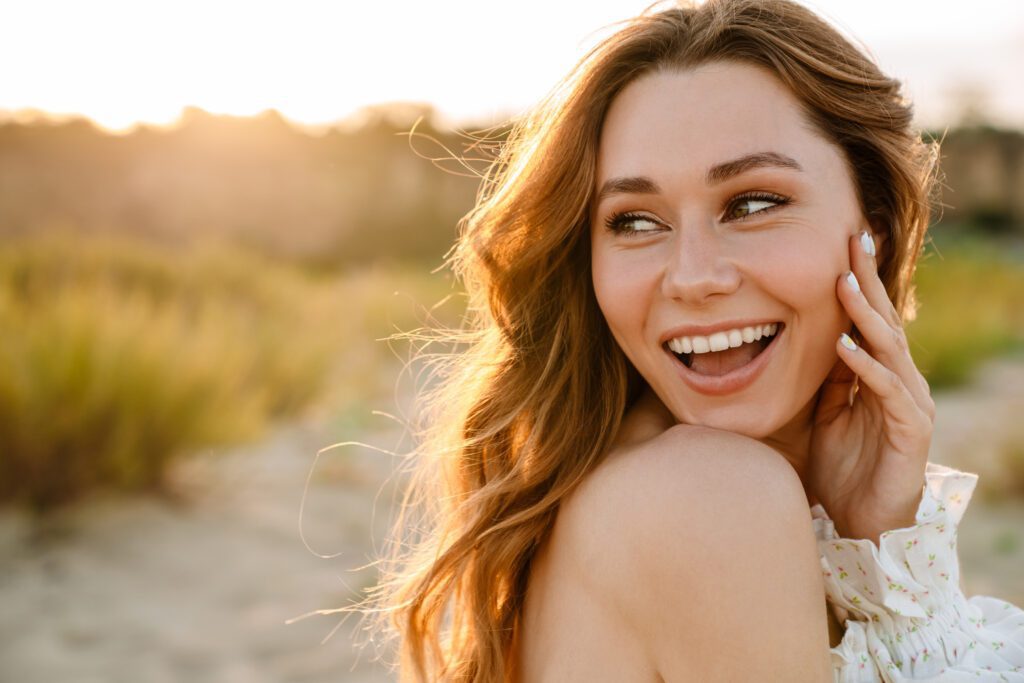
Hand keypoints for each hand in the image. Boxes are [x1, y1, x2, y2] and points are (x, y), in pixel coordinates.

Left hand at [807, 229, 934, 545]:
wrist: (864, 524)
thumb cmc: (843, 469)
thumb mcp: (825, 416)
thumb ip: (826, 380)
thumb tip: (812, 341)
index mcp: (878, 376)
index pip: (867, 319)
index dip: (856, 283)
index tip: (841, 244)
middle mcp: (899, 382)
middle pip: (883, 321)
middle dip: (867, 280)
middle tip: (854, 239)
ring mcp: (908, 403)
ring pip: (888, 349)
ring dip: (865, 315)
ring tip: (844, 283)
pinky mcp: (910, 430)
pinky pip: (886, 391)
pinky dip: (865, 367)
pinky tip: (845, 346)